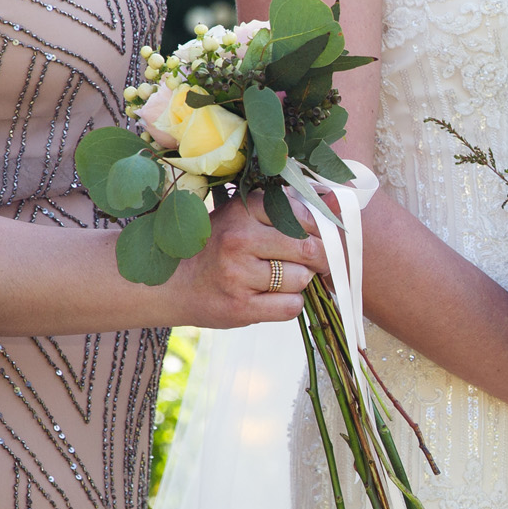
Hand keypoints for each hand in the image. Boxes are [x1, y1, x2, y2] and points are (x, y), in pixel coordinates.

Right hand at [168, 191, 329, 327]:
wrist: (170, 285)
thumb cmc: (215, 248)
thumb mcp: (241, 218)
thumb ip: (285, 208)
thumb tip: (337, 201)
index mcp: (242, 211)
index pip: (302, 216)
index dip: (316, 230)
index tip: (313, 237)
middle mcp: (239, 239)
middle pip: (307, 248)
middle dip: (318, 259)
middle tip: (312, 263)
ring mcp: (238, 274)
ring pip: (301, 279)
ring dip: (299, 282)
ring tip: (277, 279)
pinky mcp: (240, 307)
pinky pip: (291, 306)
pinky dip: (289, 304)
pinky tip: (271, 298)